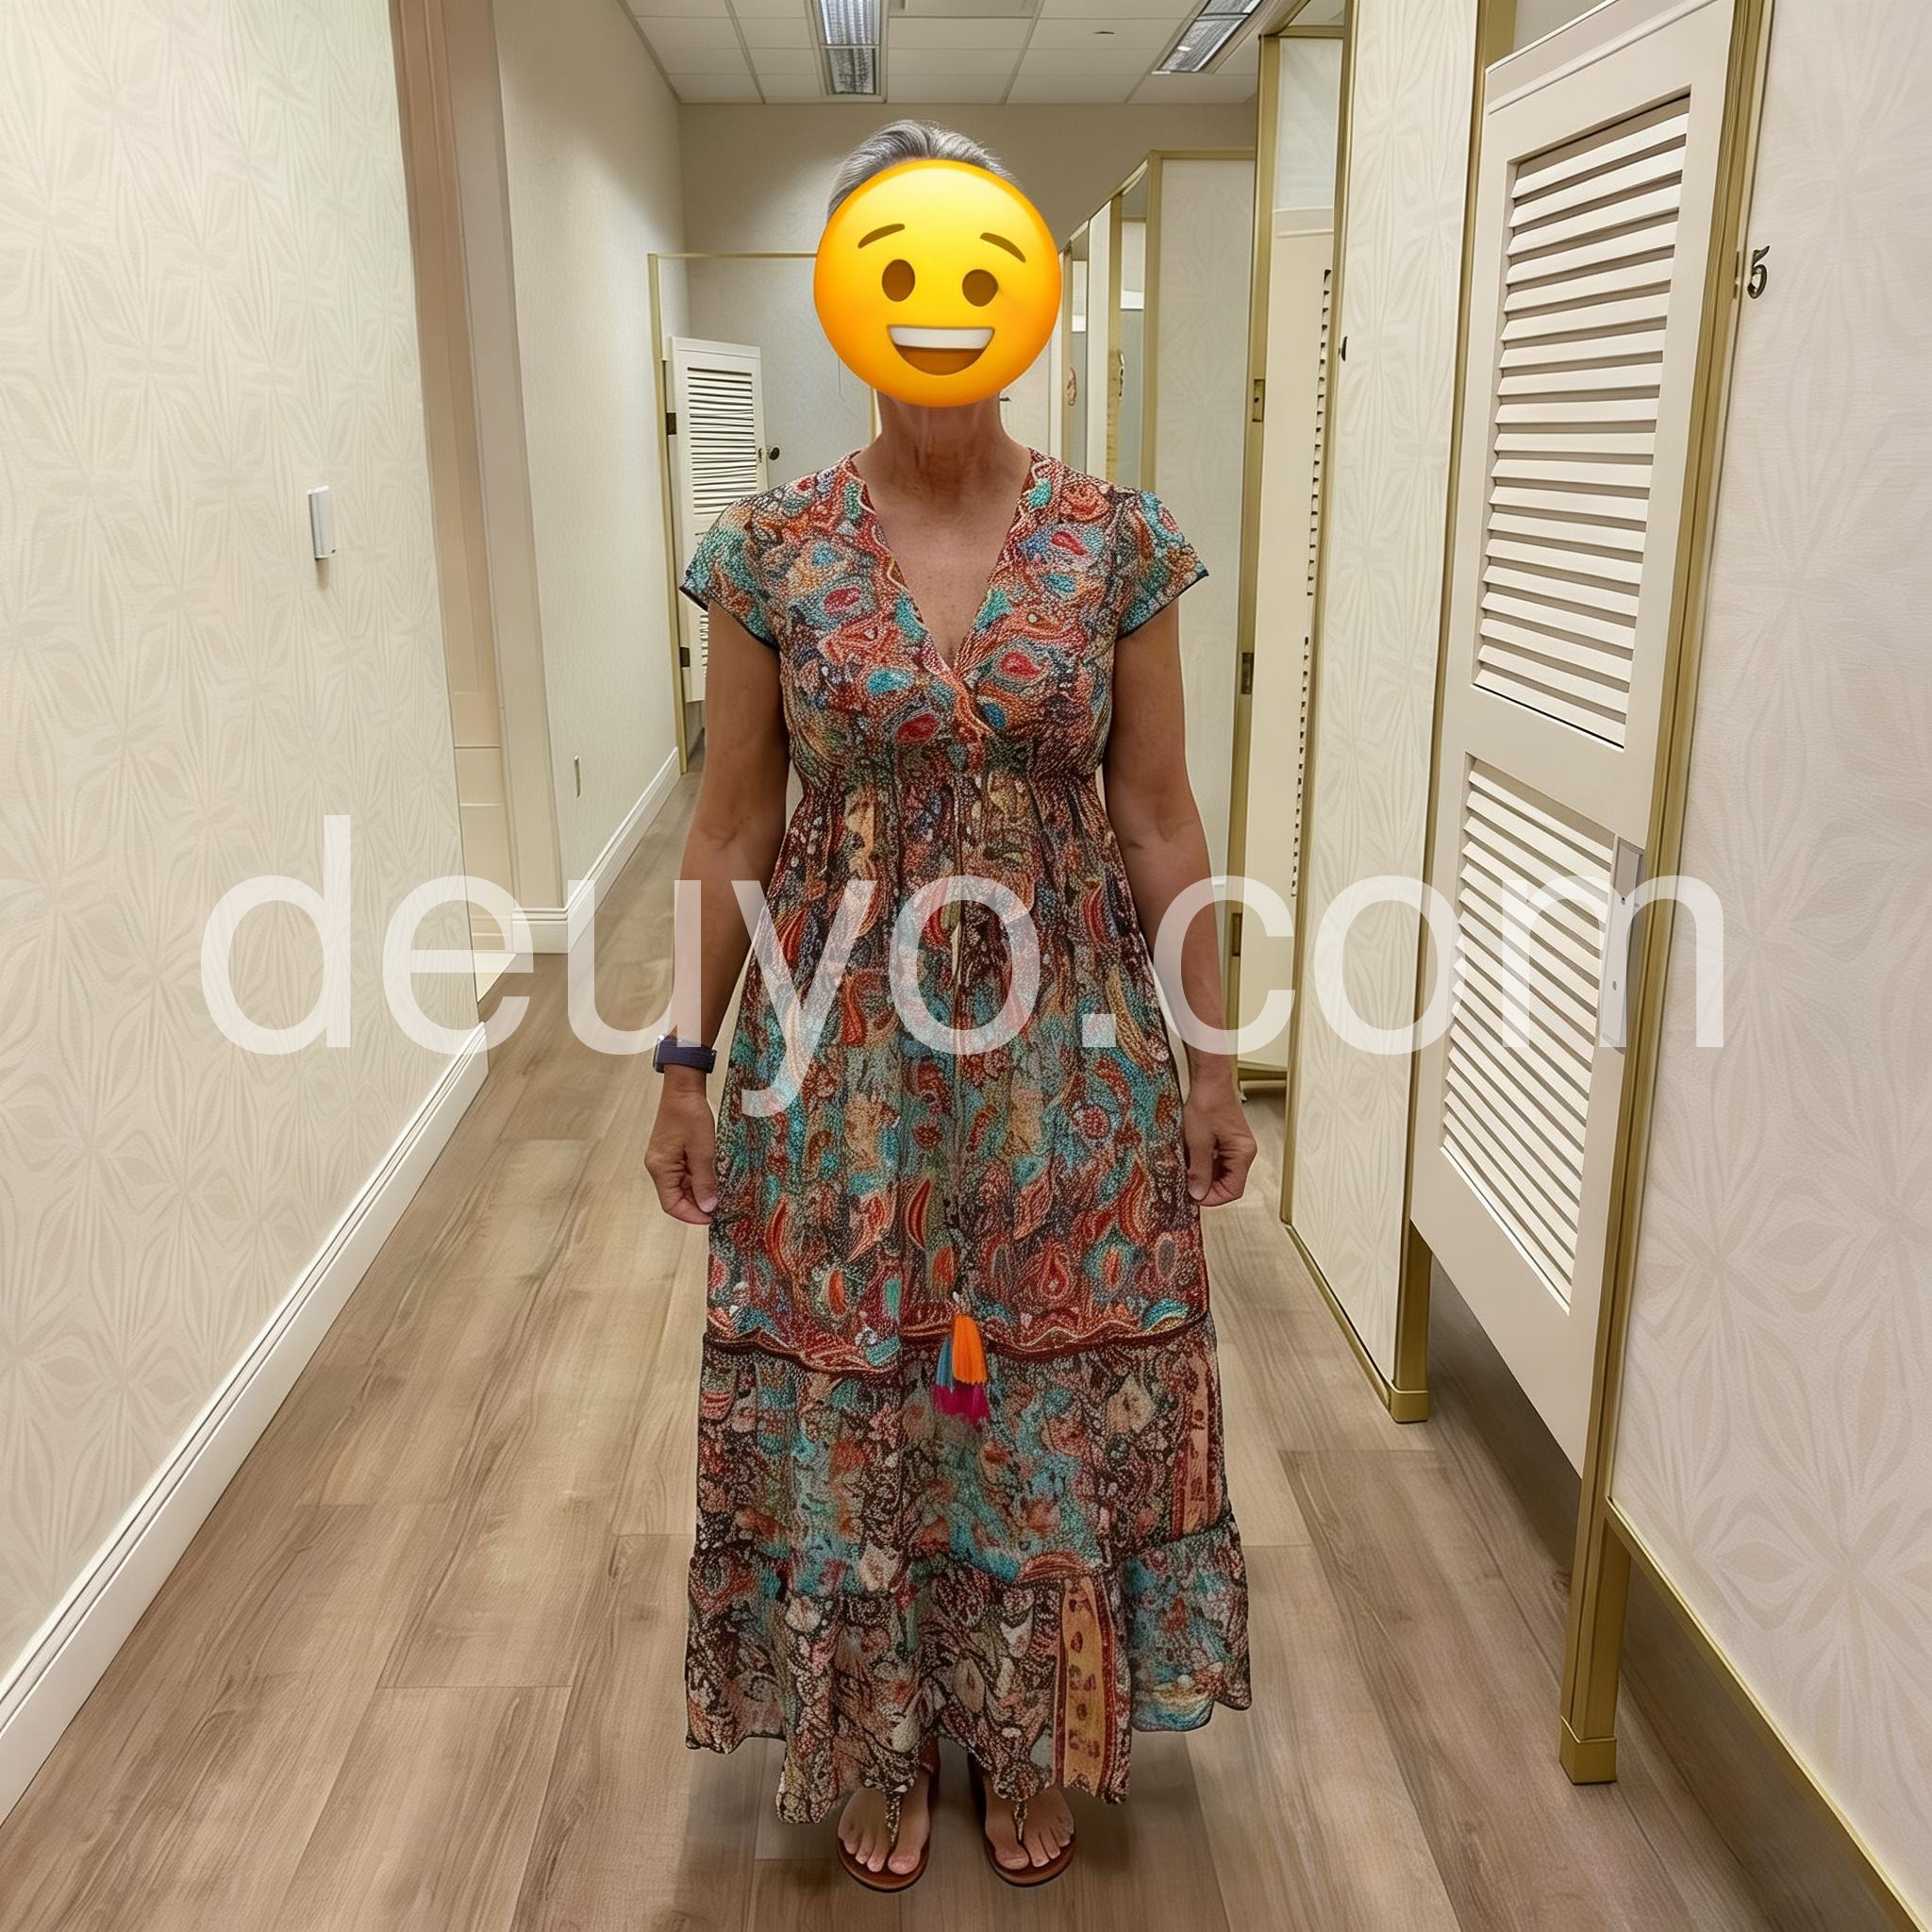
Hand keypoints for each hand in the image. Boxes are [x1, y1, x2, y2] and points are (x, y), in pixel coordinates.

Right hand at [646, 1073, 718, 1223]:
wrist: (683, 1089)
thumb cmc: (690, 1115)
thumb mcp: (703, 1151)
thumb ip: (705, 1181)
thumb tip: (708, 1207)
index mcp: (660, 1168)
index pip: (671, 1205)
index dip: (692, 1215)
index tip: (712, 1218)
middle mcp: (658, 1167)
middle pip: (675, 1197)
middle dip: (697, 1204)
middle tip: (721, 1206)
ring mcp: (664, 1160)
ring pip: (681, 1186)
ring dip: (699, 1191)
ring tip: (720, 1192)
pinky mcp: (671, 1153)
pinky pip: (683, 1174)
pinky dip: (698, 1179)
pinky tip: (713, 1177)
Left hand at [1182, 1077, 1254, 1207]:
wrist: (1208, 1078)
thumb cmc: (1208, 1101)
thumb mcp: (1198, 1140)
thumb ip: (1198, 1169)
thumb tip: (1197, 1193)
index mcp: (1243, 1153)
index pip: (1233, 1190)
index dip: (1213, 1198)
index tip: (1193, 1197)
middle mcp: (1243, 1151)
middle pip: (1228, 1182)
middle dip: (1206, 1186)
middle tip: (1185, 1185)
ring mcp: (1235, 1146)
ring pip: (1220, 1172)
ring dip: (1203, 1175)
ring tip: (1185, 1171)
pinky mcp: (1225, 1140)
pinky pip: (1216, 1160)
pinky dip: (1202, 1163)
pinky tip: (1189, 1159)